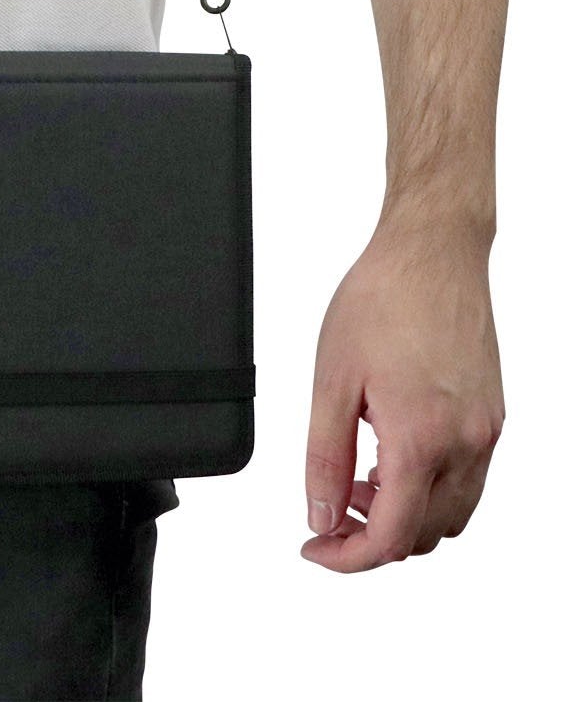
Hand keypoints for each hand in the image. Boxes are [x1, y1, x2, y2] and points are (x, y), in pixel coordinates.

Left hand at [301, 215, 502, 570]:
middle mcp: (466, 444)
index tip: (316, 547)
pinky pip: (468, 479)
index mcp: (422, 439)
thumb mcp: (332, 380)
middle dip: (373, 536)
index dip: (346, 557)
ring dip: (405, 514)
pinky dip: (430, 486)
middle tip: (331, 506)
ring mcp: (486, 432)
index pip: (390, 537)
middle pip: (425, 536)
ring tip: (360, 476)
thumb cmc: (382, 298)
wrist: (432, 251)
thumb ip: (324, 456)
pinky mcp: (493, 416)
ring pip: (452, 515)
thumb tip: (320, 515)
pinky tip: (393, 450)